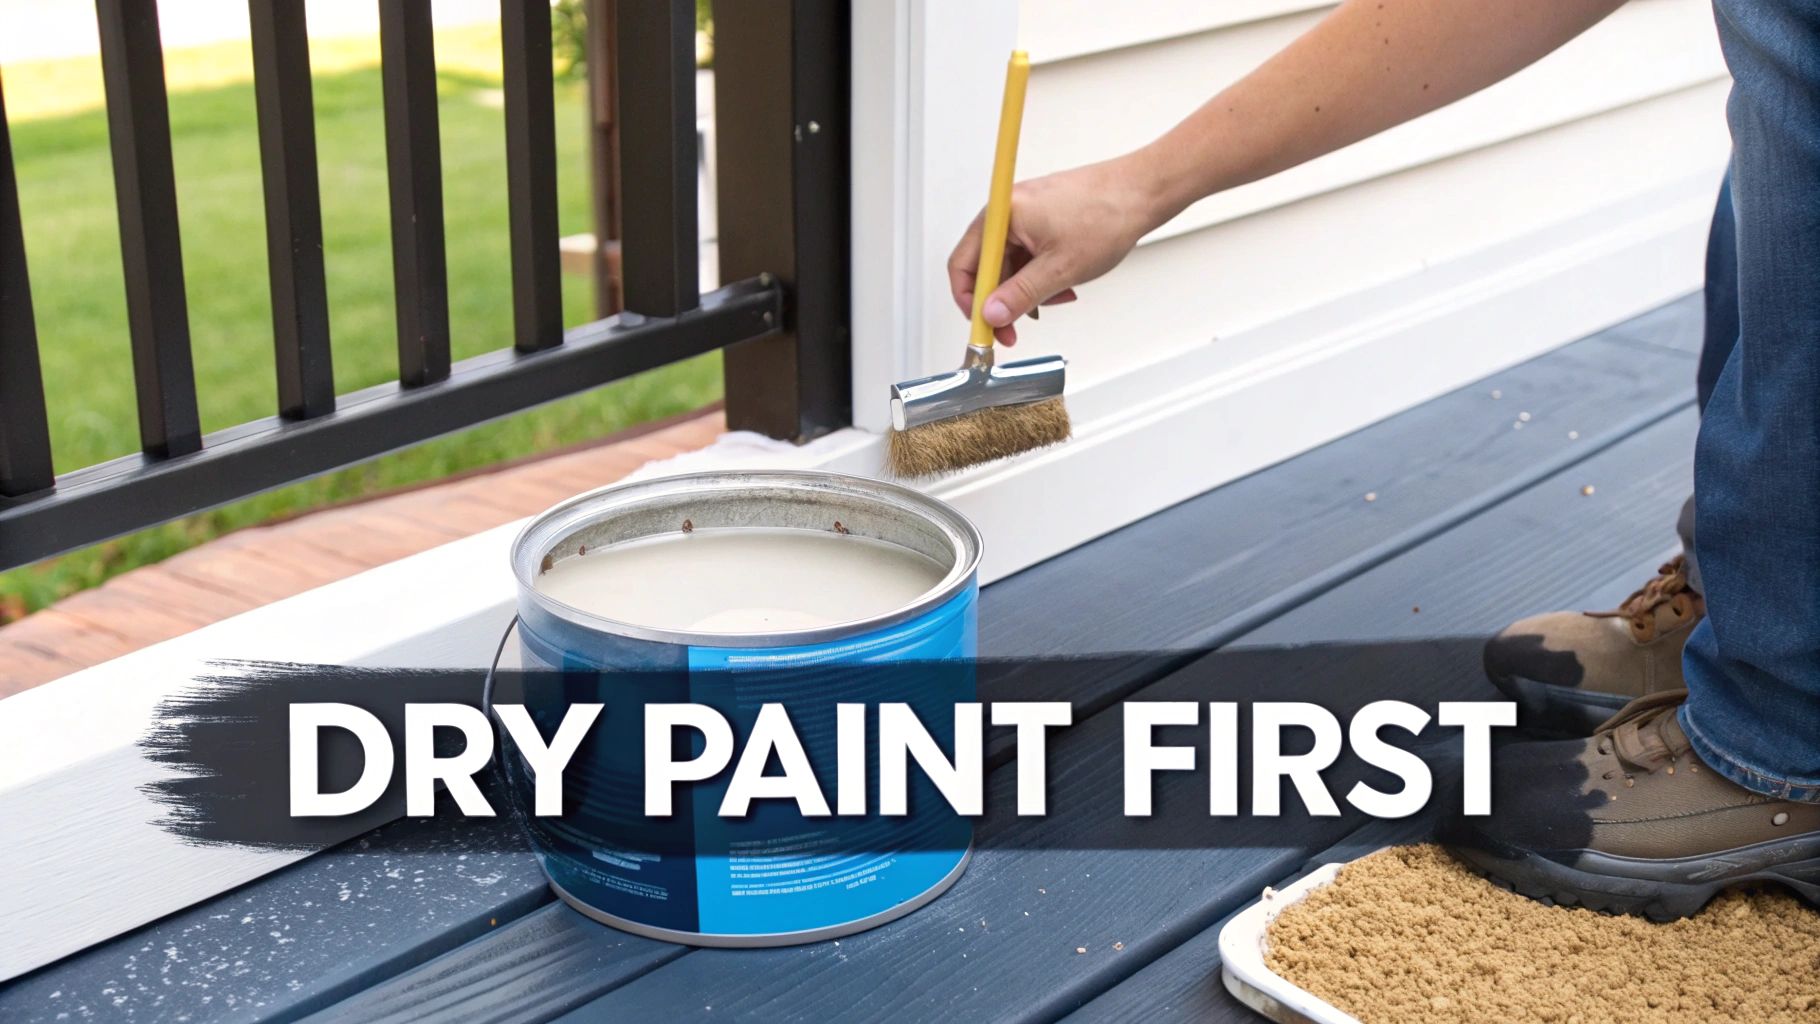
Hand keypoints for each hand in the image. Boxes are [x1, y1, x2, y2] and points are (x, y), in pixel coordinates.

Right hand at [947, 152, 1163, 344]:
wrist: (1143, 191)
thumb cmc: (1107, 215)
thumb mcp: (1060, 268)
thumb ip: (1021, 295)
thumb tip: (992, 314)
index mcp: (1003, 215)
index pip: (963, 264)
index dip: (970, 301)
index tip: (984, 326)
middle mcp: (1008, 210)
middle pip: (986, 266)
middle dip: (1002, 299)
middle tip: (1014, 328)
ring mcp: (1025, 211)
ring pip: (1010, 262)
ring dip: (1026, 288)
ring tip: (1054, 299)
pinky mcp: (1042, 216)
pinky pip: (1028, 252)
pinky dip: (1040, 273)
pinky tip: (1061, 284)